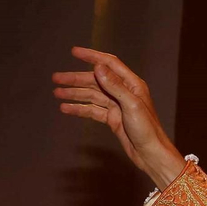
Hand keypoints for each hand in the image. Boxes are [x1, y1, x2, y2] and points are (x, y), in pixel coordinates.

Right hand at [52, 47, 184, 187]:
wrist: (150, 153)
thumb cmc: (147, 129)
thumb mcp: (131, 105)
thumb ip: (114, 86)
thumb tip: (98, 67)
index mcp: (132, 84)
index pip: (109, 64)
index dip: (92, 56)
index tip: (74, 52)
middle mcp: (124, 92)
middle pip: (96, 80)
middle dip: (76, 79)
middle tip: (56, 78)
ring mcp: (117, 105)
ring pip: (92, 95)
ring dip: (74, 94)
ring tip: (57, 93)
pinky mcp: (112, 118)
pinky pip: (93, 110)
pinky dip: (79, 109)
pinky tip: (66, 108)